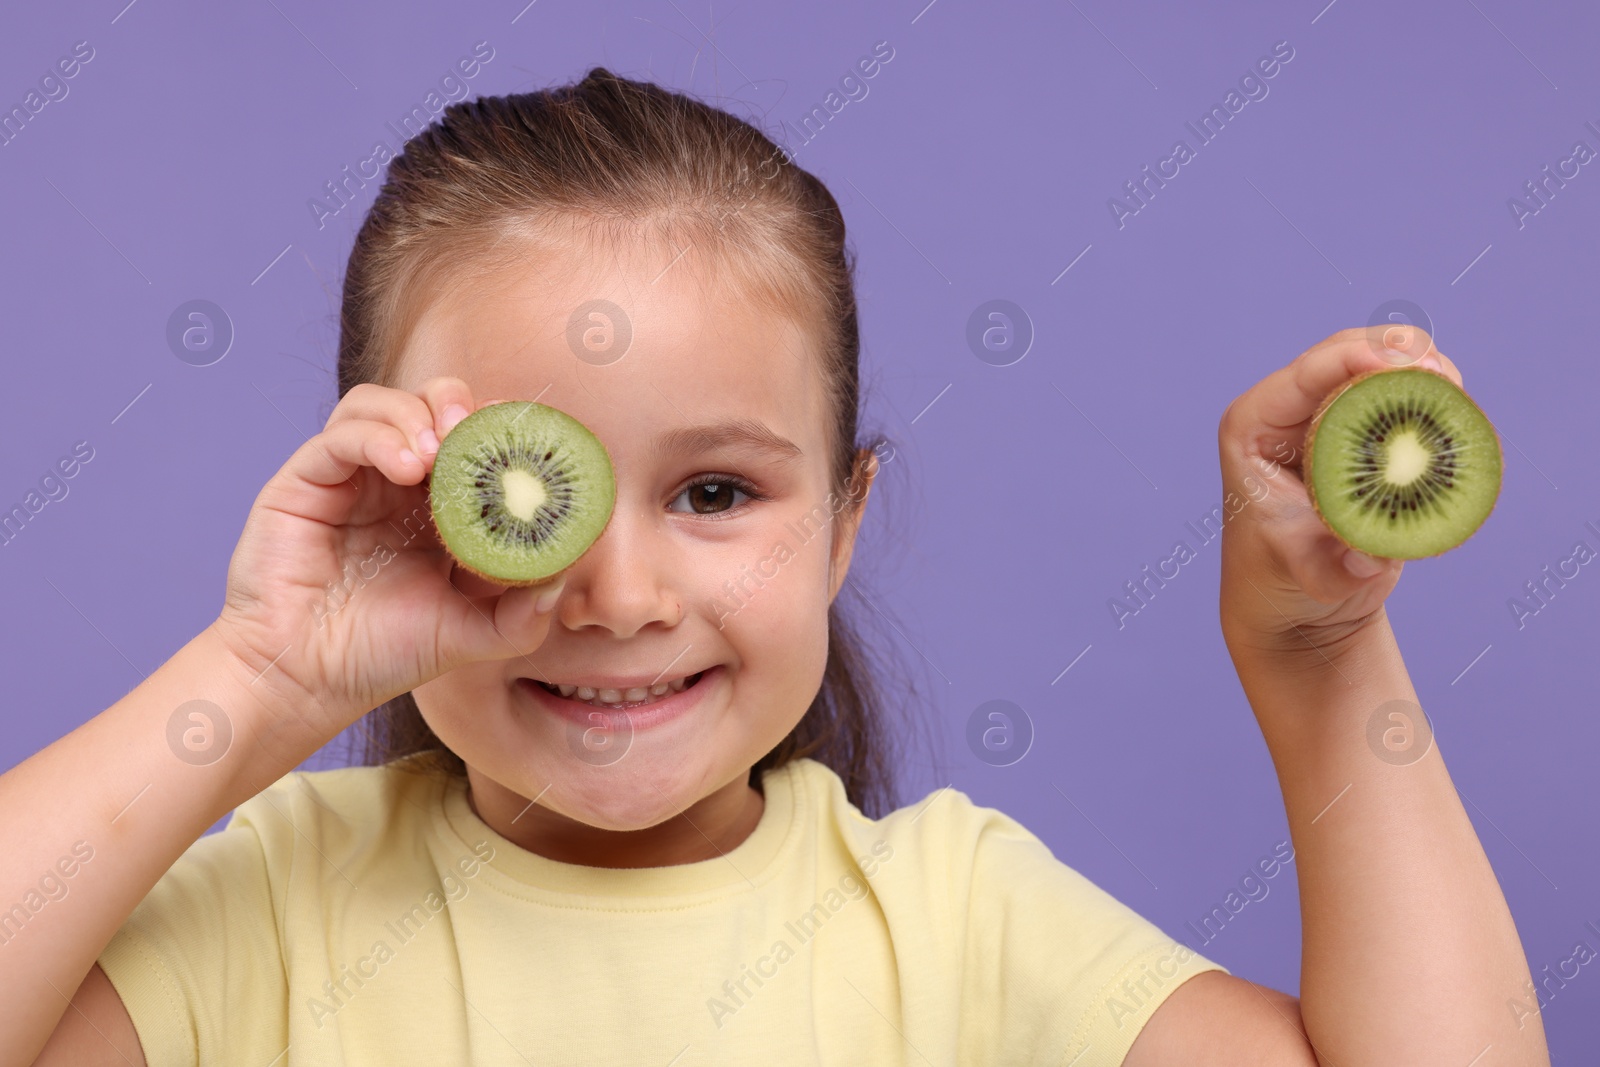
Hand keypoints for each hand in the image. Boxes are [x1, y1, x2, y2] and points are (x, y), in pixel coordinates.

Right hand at [211, 378, 566, 749]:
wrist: (306, 681)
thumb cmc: (382, 654)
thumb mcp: (470, 636)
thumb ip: (521, 616)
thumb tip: (562, 582)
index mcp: (438, 507)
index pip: (474, 442)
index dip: (500, 431)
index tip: (527, 441)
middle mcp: (394, 482)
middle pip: (431, 405)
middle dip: (461, 406)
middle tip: (478, 435)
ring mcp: (350, 477)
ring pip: (384, 404)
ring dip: (418, 414)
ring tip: (438, 455)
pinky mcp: (307, 480)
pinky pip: (343, 434)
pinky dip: (379, 436)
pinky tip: (405, 466)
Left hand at [1216, 325, 1464, 658]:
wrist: (1294, 598)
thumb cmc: (1284, 582)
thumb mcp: (1309, 577)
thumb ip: (1337, 570)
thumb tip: (1372, 559)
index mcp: (1252, 428)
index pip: (1305, 374)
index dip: (1358, 358)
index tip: (1410, 365)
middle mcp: (1281, 411)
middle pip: (1343, 352)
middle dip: (1398, 353)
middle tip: (1446, 377)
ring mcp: (1317, 414)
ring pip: (1371, 362)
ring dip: (1418, 367)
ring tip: (1453, 391)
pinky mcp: (1351, 426)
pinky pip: (1390, 390)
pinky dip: (1423, 391)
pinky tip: (1453, 408)